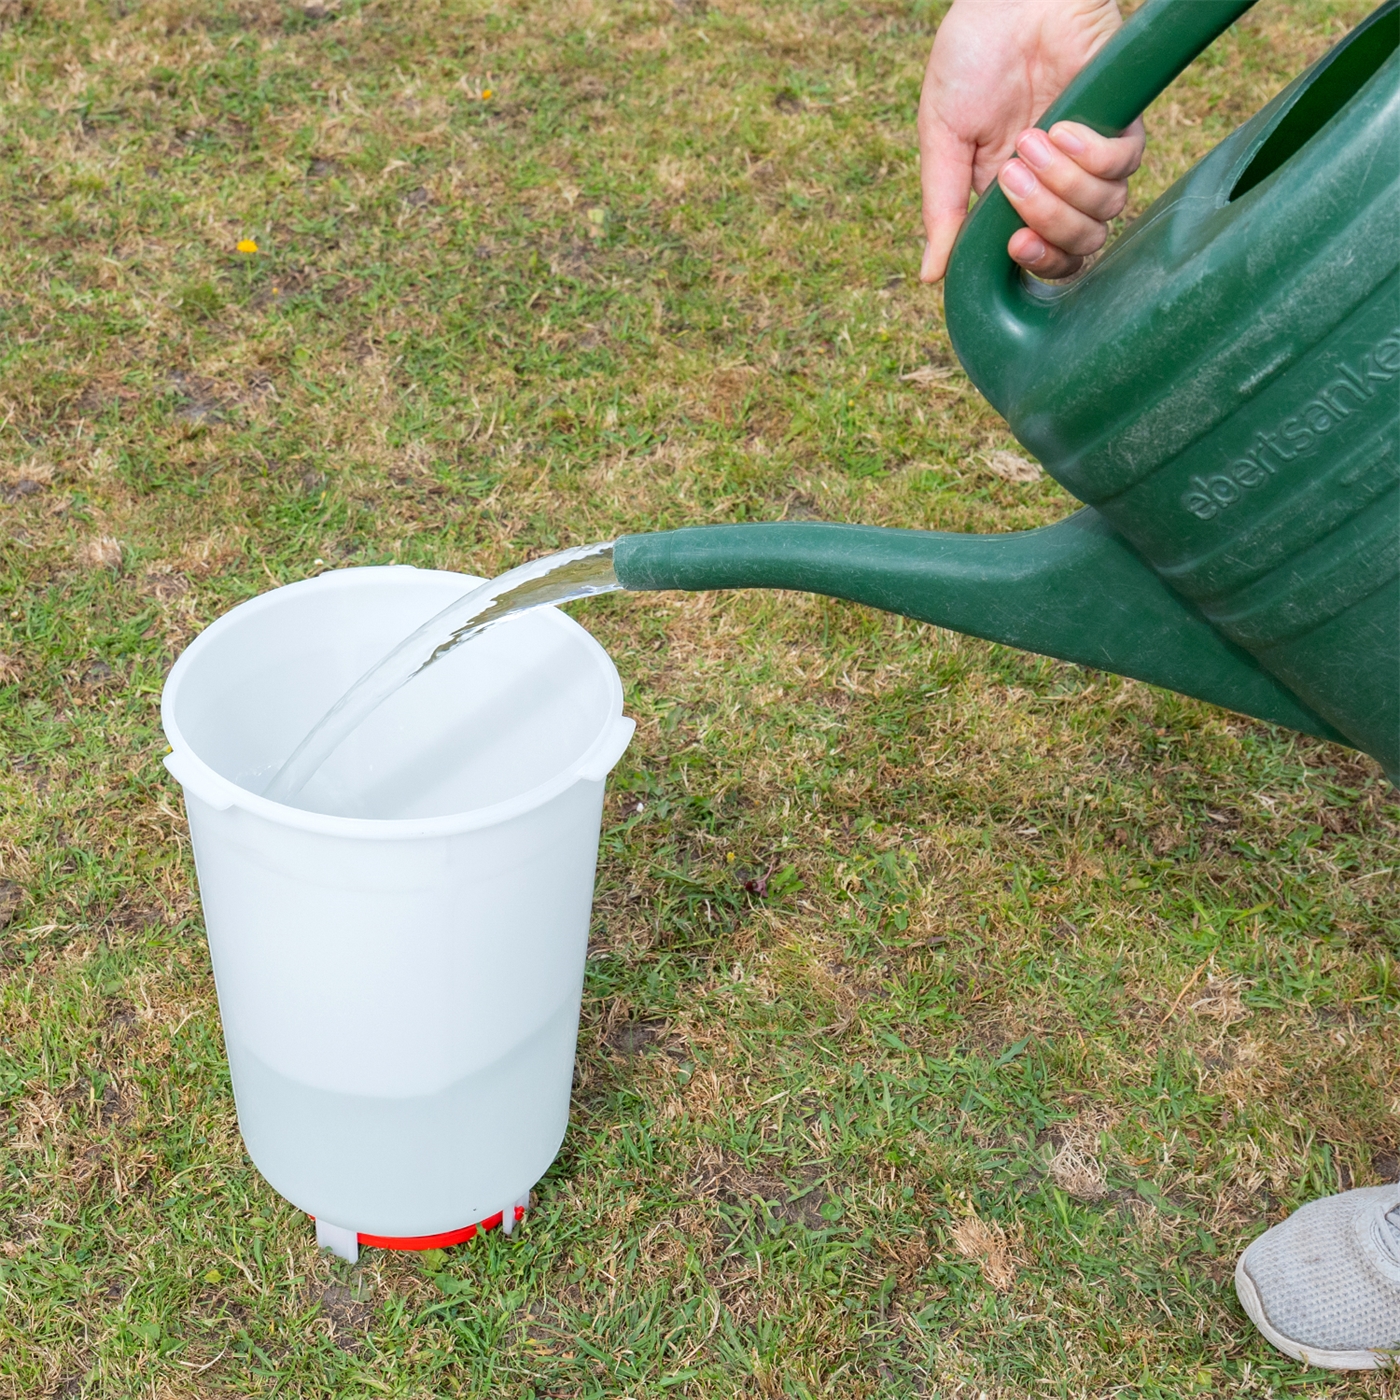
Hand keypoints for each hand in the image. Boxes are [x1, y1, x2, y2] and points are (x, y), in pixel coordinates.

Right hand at [918, 0, 1146, 281]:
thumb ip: (941, 209)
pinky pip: (1124, 164)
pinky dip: (1094, 155)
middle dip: (1049, 221)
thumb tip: (930, 276)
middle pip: (1080, 245)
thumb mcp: (942, 139)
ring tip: (1032, 139)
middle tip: (1014, 176)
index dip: (1038, 263)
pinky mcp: (1121, 120)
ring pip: (1105, 210)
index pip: (1044, 257)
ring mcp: (1091, 155)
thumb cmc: (969, 60)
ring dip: (1065, 183)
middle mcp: (1057, 184)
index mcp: (1012, 199)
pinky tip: (1063, 127)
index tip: (1013, 244)